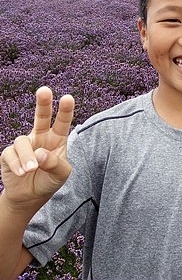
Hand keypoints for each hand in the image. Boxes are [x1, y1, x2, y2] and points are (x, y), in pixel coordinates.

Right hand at [0, 86, 74, 209]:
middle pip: (41, 116)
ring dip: (27, 157)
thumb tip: (40, 153)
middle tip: (44, 90)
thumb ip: (55, 164)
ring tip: (31, 170)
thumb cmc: (49, 180)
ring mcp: (24, 144)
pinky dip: (17, 164)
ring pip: (22, 141)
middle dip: (43, 103)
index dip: (65, 110)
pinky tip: (22, 173)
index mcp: (57, 139)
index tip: (68, 98)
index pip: (63, 122)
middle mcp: (41, 137)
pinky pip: (10, 154)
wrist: (30, 196)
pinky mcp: (9, 154)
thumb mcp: (61, 174)